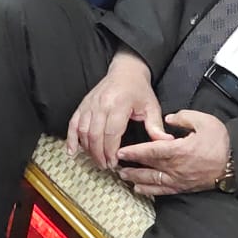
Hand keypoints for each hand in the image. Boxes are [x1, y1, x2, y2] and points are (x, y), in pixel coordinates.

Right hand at [67, 49, 167, 169]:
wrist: (126, 70)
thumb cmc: (139, 89)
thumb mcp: (152, 106)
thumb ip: (156, 126)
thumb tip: (165, 142)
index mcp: (119, 104)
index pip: (111, 132)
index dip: (111, 150)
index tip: (114, 162)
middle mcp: (101, 104)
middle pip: (95, 135)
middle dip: (99, 154)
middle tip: (105, 166)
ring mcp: (90, 104)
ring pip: (83, 131)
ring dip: (88, 149)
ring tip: (96, 161)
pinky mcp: (83, 105)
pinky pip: (73, 123)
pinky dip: (71, 138)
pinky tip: (72, 151)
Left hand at [117, 109, 229, 195]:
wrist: (235, 163)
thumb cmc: (220, 141)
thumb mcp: (204, 121)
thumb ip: (184, 117)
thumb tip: (169, 118)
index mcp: (179, 150)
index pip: (151, 151)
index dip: (134, 151)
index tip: (121, 151)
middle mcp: (176, 167)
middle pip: (148, 167)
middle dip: (131, 166)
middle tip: (115, 165)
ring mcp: (179, 180)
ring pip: (153, 181)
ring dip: (137, 179)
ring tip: (124, 177)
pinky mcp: (184, 187)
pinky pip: (163, 191)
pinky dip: (150, 191)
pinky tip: (140, 190)